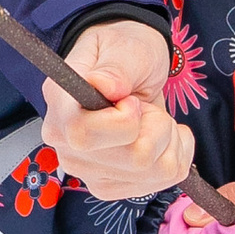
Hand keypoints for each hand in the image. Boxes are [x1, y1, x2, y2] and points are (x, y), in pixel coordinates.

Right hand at [40, 20, 191, 203]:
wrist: (130, 67)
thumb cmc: (124, 50)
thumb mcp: (126, 48)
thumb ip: (116, 67)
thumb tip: (105, 86)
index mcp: (60, 105)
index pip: (84, 135)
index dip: (124, 121)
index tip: (131, 100)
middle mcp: (65, 145)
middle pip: (133, 159)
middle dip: (157, 128)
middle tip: (145, 105)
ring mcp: (87, 170)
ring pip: (151, 173)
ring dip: (169, 141)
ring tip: (153, 118)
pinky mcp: (109, 186)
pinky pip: (160, 183)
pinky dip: (175, 157)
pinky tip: (162, 138)